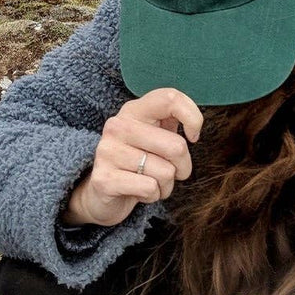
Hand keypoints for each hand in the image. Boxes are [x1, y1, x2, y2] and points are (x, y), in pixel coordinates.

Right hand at [62, 88, 202, 226]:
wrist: (101, 193)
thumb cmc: (137, 162)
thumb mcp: (153, 136)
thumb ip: (171, 121)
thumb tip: (193, 123)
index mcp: (133, 110)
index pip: (170, 98)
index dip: (193, 118)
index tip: (192, 136)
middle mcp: (118, 126)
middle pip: (176, 146)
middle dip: (182, 167)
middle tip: (169, 171)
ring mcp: (108, 151)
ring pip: (165, 172)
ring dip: (165, 185)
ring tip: (149, 181)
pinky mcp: (104, 179)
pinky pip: (150, 188)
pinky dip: (152, 196)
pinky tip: (138, 192)